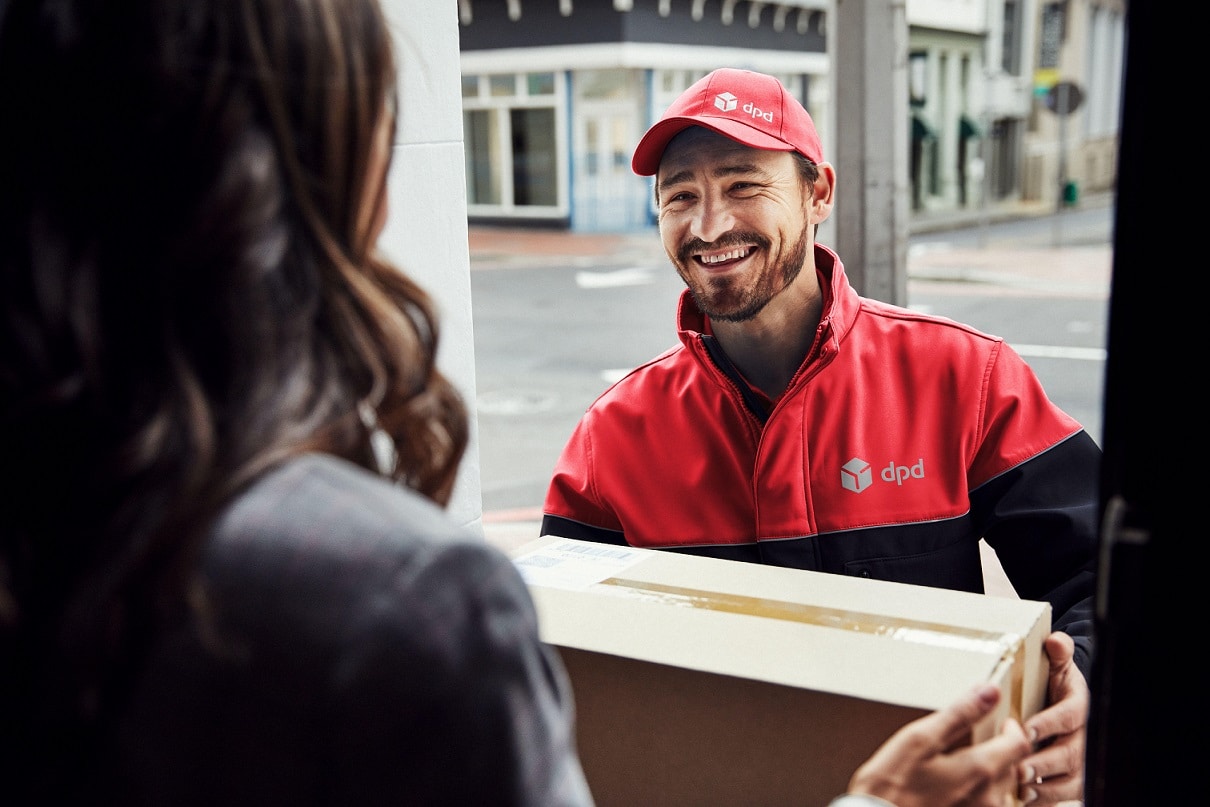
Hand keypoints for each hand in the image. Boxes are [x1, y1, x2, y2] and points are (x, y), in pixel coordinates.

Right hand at [846, 682, 1031, 806]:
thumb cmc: (892, 784)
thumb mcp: (920, 739)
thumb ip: (960, 713)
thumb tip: (990, 690)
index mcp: (980, 770)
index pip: (1019, 744)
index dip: (1013, 728)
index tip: (1001, 720)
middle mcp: (989, 798)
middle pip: (1014, 768)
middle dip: (1004, 751)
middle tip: (984, 740)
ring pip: (1003, 792)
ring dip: (995, 775)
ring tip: (970, 766)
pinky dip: (982, 796)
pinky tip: (960, 791)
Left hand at [1017, 631, 1087, 804]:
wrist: (1060, 702)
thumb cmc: (1052, 683)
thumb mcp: (1055, 665)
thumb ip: (1057, 653)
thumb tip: (1055, 641)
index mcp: (1079, 706)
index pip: (1071, 715)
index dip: (1050, 722)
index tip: (1027, 728)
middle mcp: (1084, 736)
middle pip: (1071, 754)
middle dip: (1045, 761)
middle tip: (1019, 765)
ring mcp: (1080, 761)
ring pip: (1070, 781)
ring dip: (1047, 787)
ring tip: (1021, 787)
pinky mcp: (1072, 780)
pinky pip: (1064, 796)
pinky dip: (1046, 800)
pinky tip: (1025, 800)